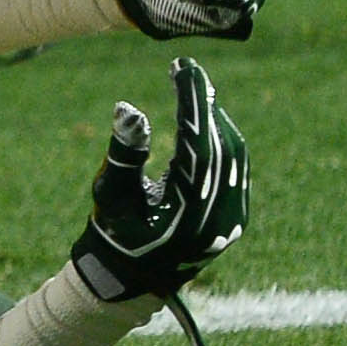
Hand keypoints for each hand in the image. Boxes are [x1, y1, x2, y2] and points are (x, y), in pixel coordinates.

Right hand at [68, 58, 248, 314]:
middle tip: (188, 71)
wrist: (131, 277)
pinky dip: (223, 141)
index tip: (182, 68)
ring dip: (215, 120)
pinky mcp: (235, 221)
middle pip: (219, 146)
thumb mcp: (111, 192)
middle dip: (204, 104)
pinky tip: (209, 122)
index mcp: (183, 213)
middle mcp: (214, 220)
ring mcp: (229, 223)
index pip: (196, 143)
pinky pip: (236, 170)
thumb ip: (124, 153)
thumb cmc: (115, 230)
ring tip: (196, 91)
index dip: (191, 102)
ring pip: (232, 156)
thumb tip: (129, 108)